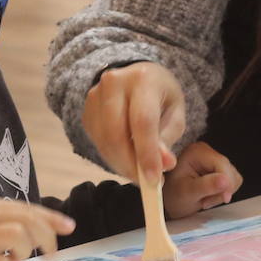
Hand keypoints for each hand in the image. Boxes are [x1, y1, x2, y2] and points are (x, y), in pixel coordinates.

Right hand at [0, 197, 74, 260]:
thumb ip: (0, 224)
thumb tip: (33, 234)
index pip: (27, 208)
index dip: (51, 218)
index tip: (69, 227)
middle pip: (28, 219)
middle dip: (48, 236)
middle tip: (51, 253)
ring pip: (20, 235)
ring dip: (26, 251)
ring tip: (16, 260)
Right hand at [81, 62, 185, 185]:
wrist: (133, 76)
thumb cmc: (159, 95)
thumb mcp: (174, 112)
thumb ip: (167, 138)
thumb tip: (163, 165)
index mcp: (142, 79)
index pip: (142, 121)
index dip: (147, 153)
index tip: (155, 180)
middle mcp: (113, 84)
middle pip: (116, 134)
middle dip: (131, 165)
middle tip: (147, 184)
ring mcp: (94, 97)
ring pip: (104, 142)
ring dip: (122, 165)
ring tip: (139, 174)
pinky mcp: (86, 112)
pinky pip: (98, 144)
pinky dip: (113, 159)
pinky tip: (127, 162)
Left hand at [162, 141, 242, 218]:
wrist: (170, 201)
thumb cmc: (173, 195)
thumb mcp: (187, 192)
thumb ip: (206, 186)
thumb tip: (225, 181)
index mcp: (197, 152)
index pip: (222, 164)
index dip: (226, 183)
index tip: (224, 198)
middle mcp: (207, 152)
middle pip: (229, 171)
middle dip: (221, 190)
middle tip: (205, 201)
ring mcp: (214, 160)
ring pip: (233, 177)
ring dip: (222, 192)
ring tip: (205, 198)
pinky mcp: (219, 170)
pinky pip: (232, 182)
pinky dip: (223, 192)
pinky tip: (209, 195)